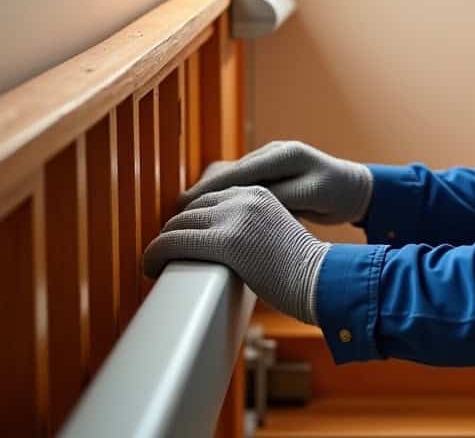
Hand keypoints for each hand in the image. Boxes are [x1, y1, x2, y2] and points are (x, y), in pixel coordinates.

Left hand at [143, 186, 330, 323]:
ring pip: (177, 226)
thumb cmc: (302, 273)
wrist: (323, 282)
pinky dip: (155, 255)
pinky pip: (174, 243)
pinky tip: (151, 267)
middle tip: (162, 256)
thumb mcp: (274, 234)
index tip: (178, 242)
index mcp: (256, 192)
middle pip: (190, 211)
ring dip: (160, 246)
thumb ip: (248, 230)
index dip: (188, 223)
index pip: (207, 200)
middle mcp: (244, 197)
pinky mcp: (226, 240)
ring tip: (153, 264)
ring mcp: (234, 216)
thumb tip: (218, 247)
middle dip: (173, 234)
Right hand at [181, 140, 373, 224]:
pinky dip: (224, 194)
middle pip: (228, 171)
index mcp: (282, 154)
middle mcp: (272, 153)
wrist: (355, 189)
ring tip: (187, 214)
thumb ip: (279, 197)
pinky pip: (240, 181)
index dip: (210, 188)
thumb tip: (245, 202)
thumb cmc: (337, 193)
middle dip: (203, 191)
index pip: (238, 171)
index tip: (186, 204)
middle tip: (178, 213)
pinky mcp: (270, 172)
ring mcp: (270, 160)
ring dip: (211, 193)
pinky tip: (210, 210)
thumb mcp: (311, 196)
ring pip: (231, 176)